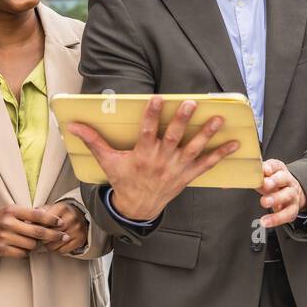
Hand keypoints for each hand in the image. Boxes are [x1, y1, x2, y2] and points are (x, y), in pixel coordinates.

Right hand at [0, 204, 61, 258]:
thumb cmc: (0, 219)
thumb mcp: (12, 211)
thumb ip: (28, 215)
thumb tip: (51, 220)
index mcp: (12, 211)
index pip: (37, 215)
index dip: (51, 220)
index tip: (61, 223)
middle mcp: (8, 223)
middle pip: (38, 232)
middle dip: (54, 235)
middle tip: (64, 236)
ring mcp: (4, 237)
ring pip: (31, 245)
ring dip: (36, 245)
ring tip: (34, 241)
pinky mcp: (1, 250)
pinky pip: (22, 254)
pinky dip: (27, 252)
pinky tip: (25, 248)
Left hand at [37, 201, 88, 254]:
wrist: (80, 215)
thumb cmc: (61, 213)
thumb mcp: (50, 208)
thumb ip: (39, 213)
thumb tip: (27, 221)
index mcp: (62, 208)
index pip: (45, 222)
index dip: (37, 228)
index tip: (33, 231)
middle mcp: (71, 218)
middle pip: (49, 235)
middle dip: (42, 238)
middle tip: (40, 237)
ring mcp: (77, 229)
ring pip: (55, 244)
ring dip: (49, 245)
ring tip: (49, 241)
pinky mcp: (80, 239)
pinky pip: (63, 250)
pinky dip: (57, 249)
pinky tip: (57, 244)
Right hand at [66, 97, 239, 221]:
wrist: (137, 207)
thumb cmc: (123, 180)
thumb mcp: (108, 161)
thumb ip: (93, 140)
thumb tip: (72, 126)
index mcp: (142, 155)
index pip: (147, 132)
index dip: (152, 115)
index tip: (157, 98)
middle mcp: (161, 160)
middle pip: (173, 137)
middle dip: (182, 120)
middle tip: (191, 103)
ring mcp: (176, 168)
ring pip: (193, 149)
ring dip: (206, 134)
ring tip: (218, 119)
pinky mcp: (187, 176)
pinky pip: (207, 164)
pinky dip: (221, 154)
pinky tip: (235, 144)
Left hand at [258, 159, 306, 228]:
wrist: (292, 193)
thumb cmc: (274, 183)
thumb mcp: (266, 176)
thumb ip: (256, 175)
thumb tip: (244, 174)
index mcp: (279, 170)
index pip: (275, 165)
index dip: (270, 167)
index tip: (264, 170)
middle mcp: (288, 181)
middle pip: (284, 179)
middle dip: (274, 181)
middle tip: (265, 185)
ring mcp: (292, 195)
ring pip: (287, 196)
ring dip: (276, 199)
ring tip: (264, 202)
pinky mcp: (293, 209)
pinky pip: (287, 214)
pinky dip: (276, 219)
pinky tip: (265, 221)